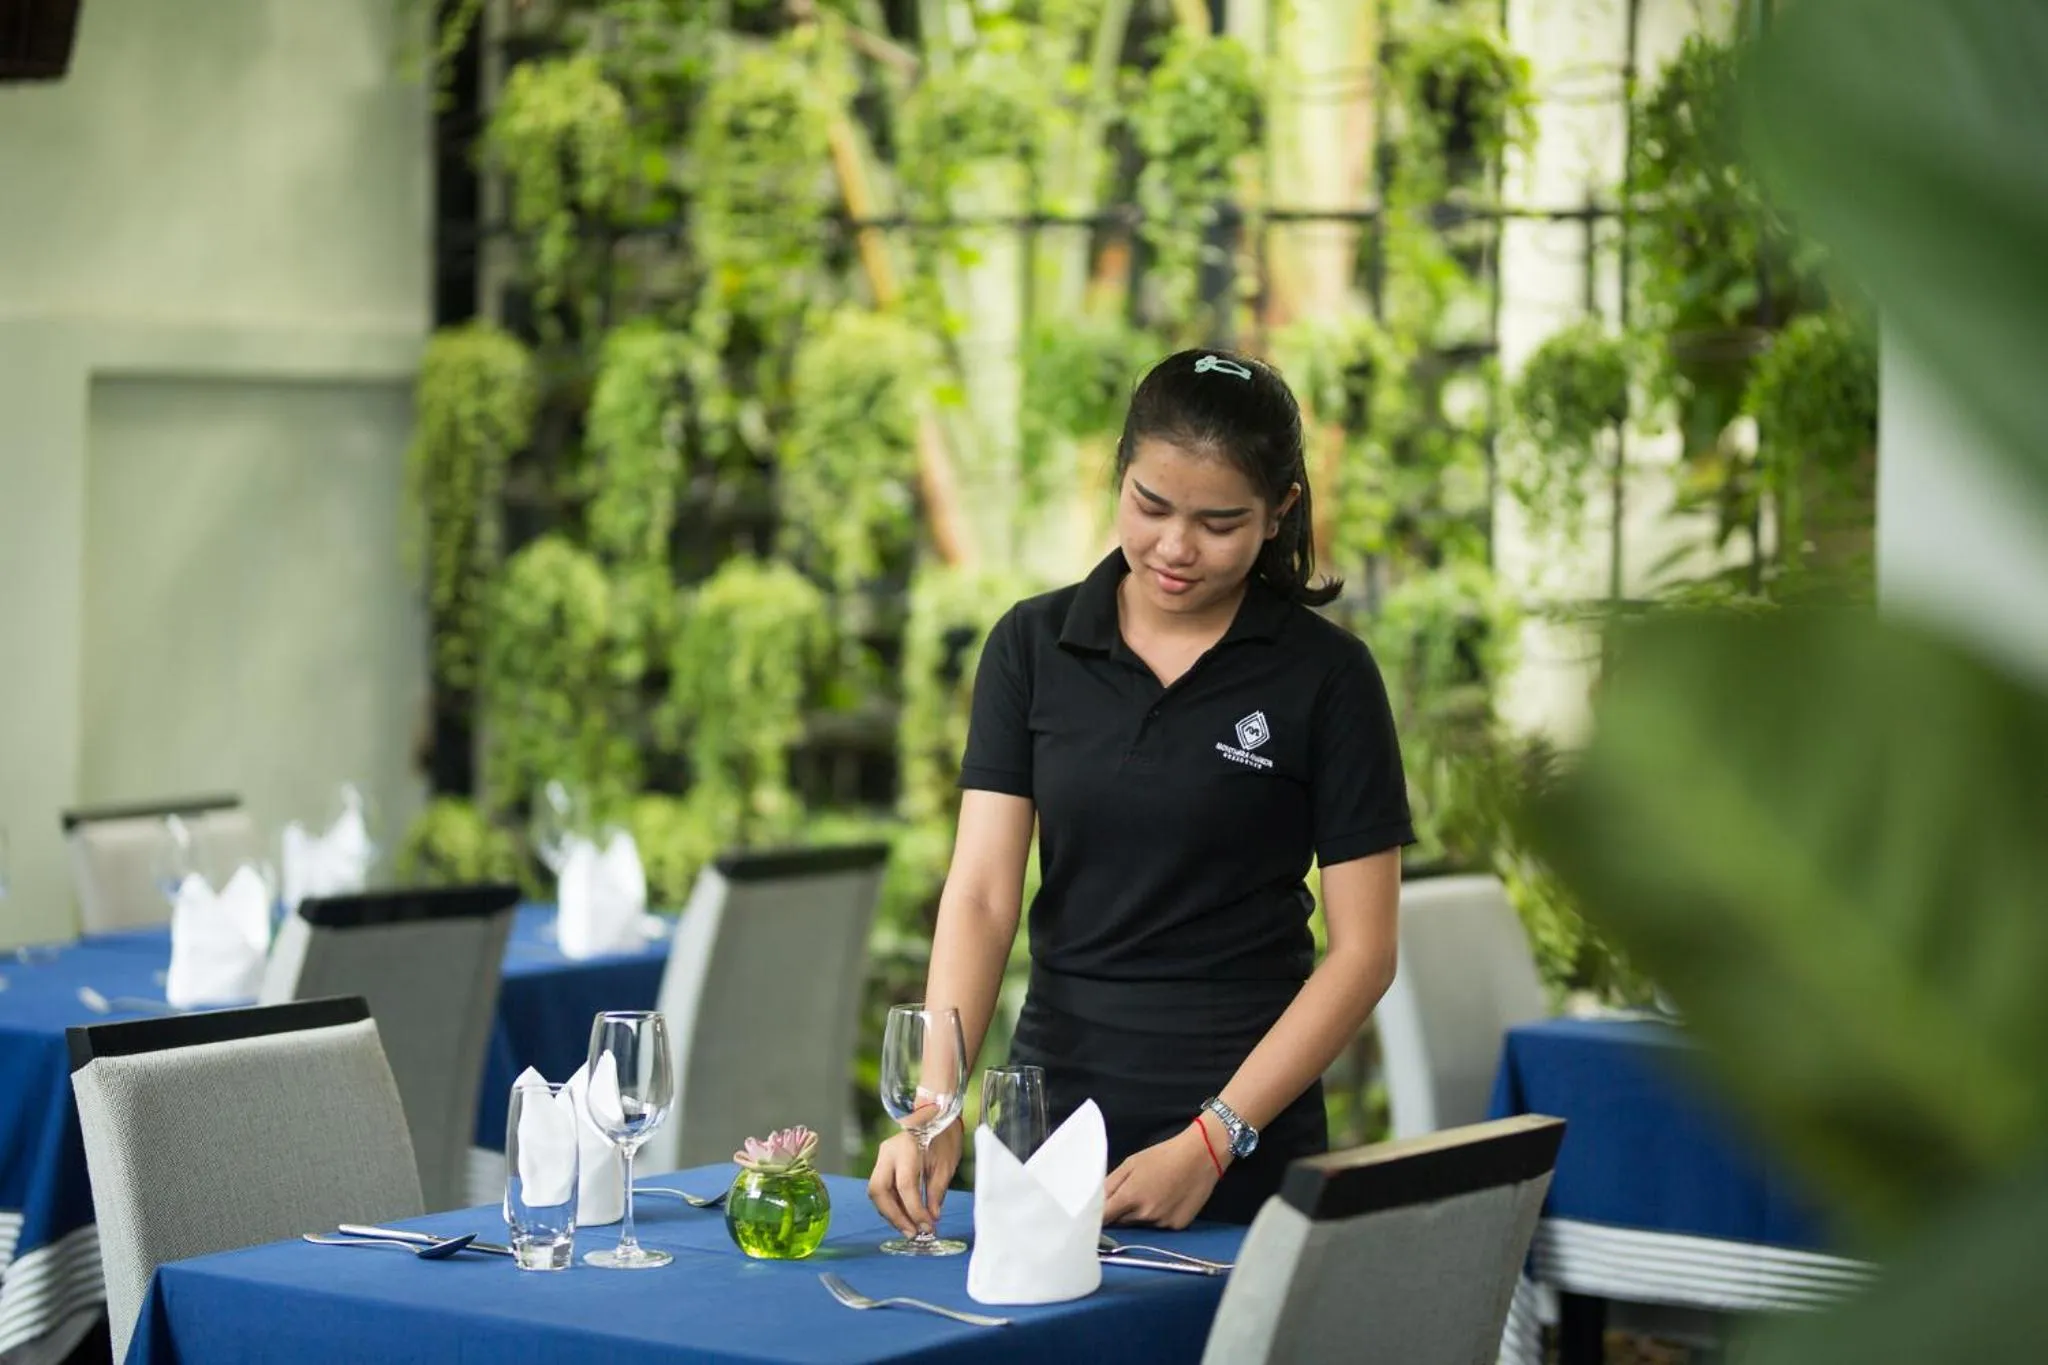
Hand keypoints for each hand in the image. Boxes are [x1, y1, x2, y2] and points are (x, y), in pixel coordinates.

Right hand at [867, 1120, 962, 1238]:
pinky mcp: (883, 1164)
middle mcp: (888, 1152)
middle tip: (912, 1233)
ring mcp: (882, 1157)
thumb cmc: (945, 1138)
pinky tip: (906, 1217)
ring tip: (911, 1229)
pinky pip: (882, 1189)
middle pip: (879, 1191)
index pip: (905, 1186)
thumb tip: (931, 1218)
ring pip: (876, 1192)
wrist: (937, 1117)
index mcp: (906, 1148)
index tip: (927, 1227)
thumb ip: (936, 1192)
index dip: (915, 1210)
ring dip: (892, 1214)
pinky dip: (892, 1206)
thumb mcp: (946, 1165)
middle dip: (894, 1216)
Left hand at [1102, 1122, 1224, 1229]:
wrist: (1201, 1156)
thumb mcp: (1131, 1163)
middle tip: (1128, 1195)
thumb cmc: (1163, 1155)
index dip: (1097, 1217)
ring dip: (1139, 1216)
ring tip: (1151, 1194)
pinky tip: (1166, 1201)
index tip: (1094, 1214)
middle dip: (1119, 1213)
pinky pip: (1158, 1227)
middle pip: (1121, 1223)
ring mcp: (1162, 1224)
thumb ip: (1110, 1184)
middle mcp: (1145, 1215)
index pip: (1104, 1219)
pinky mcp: (1177, 1227)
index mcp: (1130, 1197)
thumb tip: (1095, 1201)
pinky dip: (1157, 1218)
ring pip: (1140, 1225)